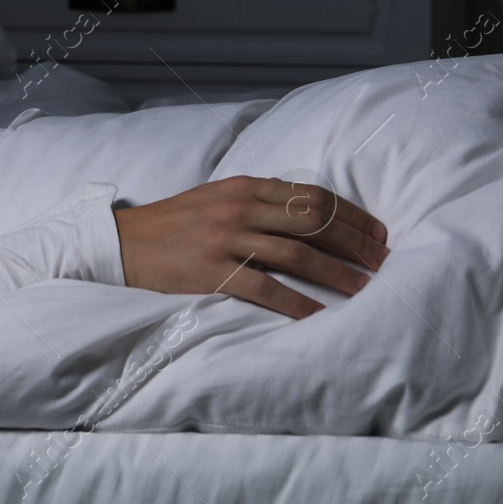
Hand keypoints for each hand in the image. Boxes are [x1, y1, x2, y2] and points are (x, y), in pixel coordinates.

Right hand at [112, 175, 390, 318]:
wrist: (121, 243)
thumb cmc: (173, 224)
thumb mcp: (216, 199)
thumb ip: (257, 201)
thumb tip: (309, 214)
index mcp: (243, 187)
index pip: (312, 195)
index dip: (352, 214)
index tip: (378, 233)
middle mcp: (238, 208)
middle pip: (314, 220)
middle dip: (355, 242)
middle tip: (382, 262)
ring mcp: (225, 239)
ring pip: (298, 253)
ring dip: (337, 273)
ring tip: (363, 288)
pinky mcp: (212, 270)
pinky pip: (266, 288)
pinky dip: (297, 304)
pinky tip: (319, 316)